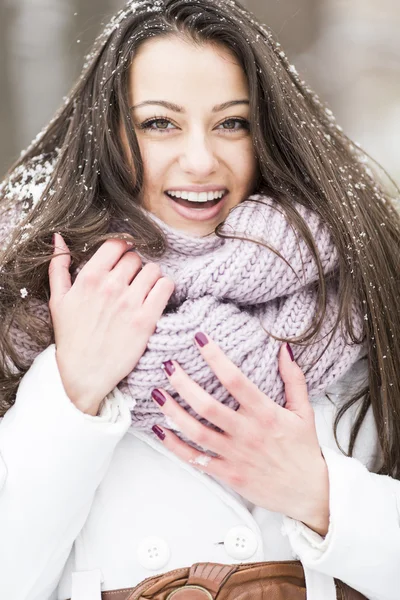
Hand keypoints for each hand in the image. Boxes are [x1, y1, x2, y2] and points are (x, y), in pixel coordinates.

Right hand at [49, 233, 174, 415]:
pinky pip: (166, 287)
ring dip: (151, 277)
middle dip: (134, 266)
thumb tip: (59, 238)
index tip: (122, 259)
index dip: (121, 249)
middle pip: (135, 257)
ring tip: (144, 290)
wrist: (84, 375)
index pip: (116, 244)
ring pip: (153, 269)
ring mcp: (130, 303)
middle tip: (130, 281)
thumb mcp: (58, 300)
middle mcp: (111, 286)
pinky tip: (156, 296)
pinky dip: (164, 287)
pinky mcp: (147, 320)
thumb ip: (58, 266)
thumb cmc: (71, 338)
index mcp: (89, 278)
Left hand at [150, 333, 329, 535]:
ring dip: (173, 412)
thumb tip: (285, 348)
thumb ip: (294, 378)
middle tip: (168, 365)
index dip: (215, 358)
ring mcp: (235, 455)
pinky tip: (160, 430)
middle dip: (183, 383)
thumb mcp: (304, 411)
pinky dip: (174, 446)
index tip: (199, 339)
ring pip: (196, 432)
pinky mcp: (227, 474)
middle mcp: (247, 433)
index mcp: (265, 414)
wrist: (308, 493)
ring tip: (156, 393)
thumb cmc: (304, 450)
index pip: (235, 380)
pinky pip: (195, 459)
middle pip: (207, 405)